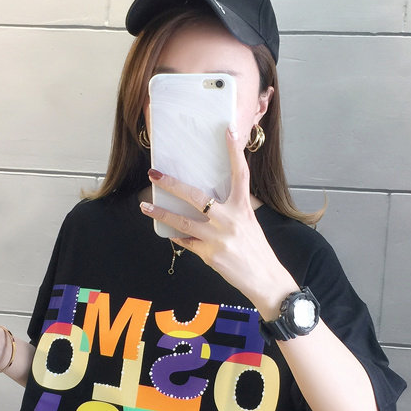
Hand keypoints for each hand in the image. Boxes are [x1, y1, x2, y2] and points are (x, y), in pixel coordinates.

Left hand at [139, 127, 295, 317]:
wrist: (266, 280)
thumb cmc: (257, 251)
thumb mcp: (249, 224)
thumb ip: (232, 211)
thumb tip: (210, 203)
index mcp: (243, 208)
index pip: (240, 174)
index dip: (234, 152)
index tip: (227, 131)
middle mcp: (231, 220)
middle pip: (197, 197)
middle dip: (173, 184)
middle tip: (155, 174)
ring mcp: (219, 238)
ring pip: (183, 222)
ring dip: (161, 214)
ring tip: (145, 207)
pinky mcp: (211, 255)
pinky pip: (187, 243)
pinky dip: (178, 237)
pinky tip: (169, 233)